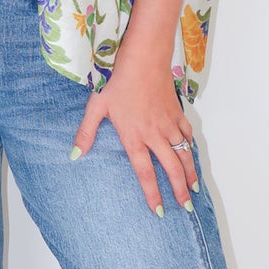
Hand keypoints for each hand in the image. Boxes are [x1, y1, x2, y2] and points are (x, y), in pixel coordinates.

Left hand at [70, 46, 198, 214]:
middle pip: (171, 169)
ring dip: (190, 173)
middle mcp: (154, 135)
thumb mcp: (96, 106)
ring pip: (183, 154)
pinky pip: (187, 135)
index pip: (145, 172)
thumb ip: (86, 133)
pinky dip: (191, 148)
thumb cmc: (117, 80)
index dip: (153, 194)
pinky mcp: (177, 112)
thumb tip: (75, 156)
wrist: (143, 58)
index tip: (159, 211)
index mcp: (134, 137)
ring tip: (194, 189)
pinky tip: (191, 156)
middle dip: (179, 190)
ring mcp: (169, 124)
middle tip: (186, 207)